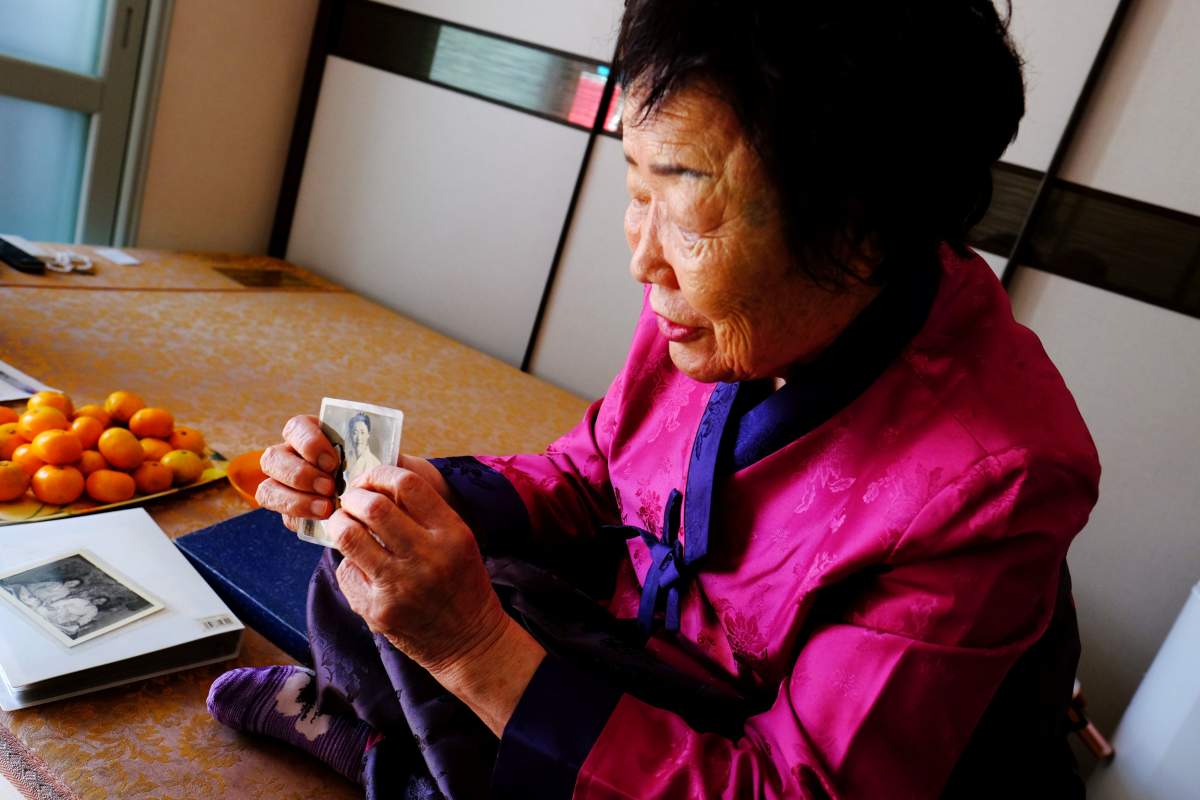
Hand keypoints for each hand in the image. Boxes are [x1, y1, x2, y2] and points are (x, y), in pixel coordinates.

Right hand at [256, 414, 452, 531]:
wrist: (385, 501)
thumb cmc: (383, 472)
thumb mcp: (388, 459)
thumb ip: (383, 456)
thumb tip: (387, 459)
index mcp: (314, 434)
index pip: (296, 427)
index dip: (308, 442)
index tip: (333, 460)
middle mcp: (293, 456)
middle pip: (272, 458)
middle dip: (299, 474)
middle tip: (329, 487)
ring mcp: (286, 485)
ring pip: (268, 488)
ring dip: (294, 499)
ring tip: (327, 507)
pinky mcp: (291, 511)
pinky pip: (282, 514)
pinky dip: (299, 516)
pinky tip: (323, 519)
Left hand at [328, 465, 504, 670]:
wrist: (468, 640)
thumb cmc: (461, 582)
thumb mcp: (458, 539)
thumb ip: (425, 512)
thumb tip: (378, 483)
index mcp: (451, 533)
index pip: (407, 484)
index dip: (380, 474)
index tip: (371, 478)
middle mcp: (427, 557)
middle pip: (373, 507)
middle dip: (354, 496)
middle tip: (351, 500)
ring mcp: (400, 586)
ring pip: (350, 536)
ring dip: (340, 523)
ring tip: (344, 523)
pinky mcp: (378, 610)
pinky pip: (347, 571)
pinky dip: (349, 562)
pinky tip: (361, 564)